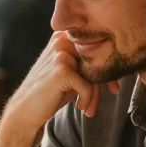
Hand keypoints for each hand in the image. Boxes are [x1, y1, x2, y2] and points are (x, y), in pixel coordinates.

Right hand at [3, 32, 118, 133]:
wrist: (26, 110)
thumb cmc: (51, 92)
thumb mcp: (72, 73)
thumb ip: (89, 63)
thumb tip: (120, 64)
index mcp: (64, 36)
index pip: (96, 48)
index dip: (108, 68)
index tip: (113, 87)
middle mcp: (62, 40)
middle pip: (97, 59)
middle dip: (105, 81)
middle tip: (111, 95)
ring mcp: (61, 53)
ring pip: (94, 73)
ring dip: (96, 94)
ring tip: (90, 108)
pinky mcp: (61, 69)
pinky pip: (88, 86)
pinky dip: (87, 100)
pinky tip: (81, 108)